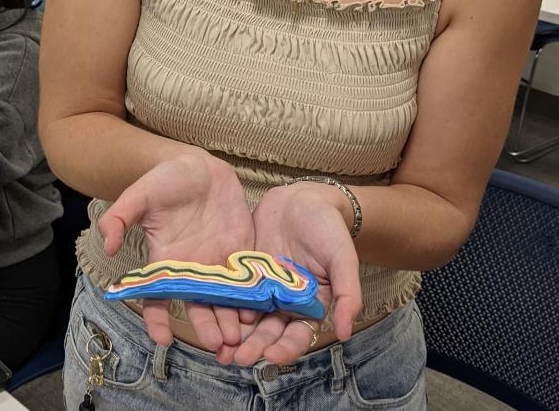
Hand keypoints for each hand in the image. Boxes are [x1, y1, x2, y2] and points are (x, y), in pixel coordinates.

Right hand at [99, 153, 253, 353]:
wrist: (197, 166)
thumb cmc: (165, 180)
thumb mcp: (138, 194)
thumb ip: (119, 217)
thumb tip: (108, 246)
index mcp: (166, 263)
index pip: (158, 300)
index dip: (158, 321)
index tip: (163, 340)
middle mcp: (192, 270)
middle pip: (198, 307)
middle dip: (207, 328)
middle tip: (217, 345)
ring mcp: (218, 262)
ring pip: (225, 300)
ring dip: (231, 321)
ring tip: (238, 339)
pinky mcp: (241, 250)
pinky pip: (247, 278)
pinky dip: (252, 296)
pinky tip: (258, 312)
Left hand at [228, 181, 361, 365]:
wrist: (304, 198)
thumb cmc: (328, 229)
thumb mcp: (343, 258)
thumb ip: (348, 294)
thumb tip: (346, 333)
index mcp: (309, 305)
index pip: (297, 335)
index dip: (285, 349)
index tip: (271, 356)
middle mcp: (284, 301)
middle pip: (268, 331)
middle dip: (254, 346)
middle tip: (238, 358)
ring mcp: (262, 286)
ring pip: (247, 316)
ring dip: (235, 333)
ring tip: (220, 348)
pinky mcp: (245, 270)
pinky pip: (232, 289)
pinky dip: (223, 303)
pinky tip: (210, 313)